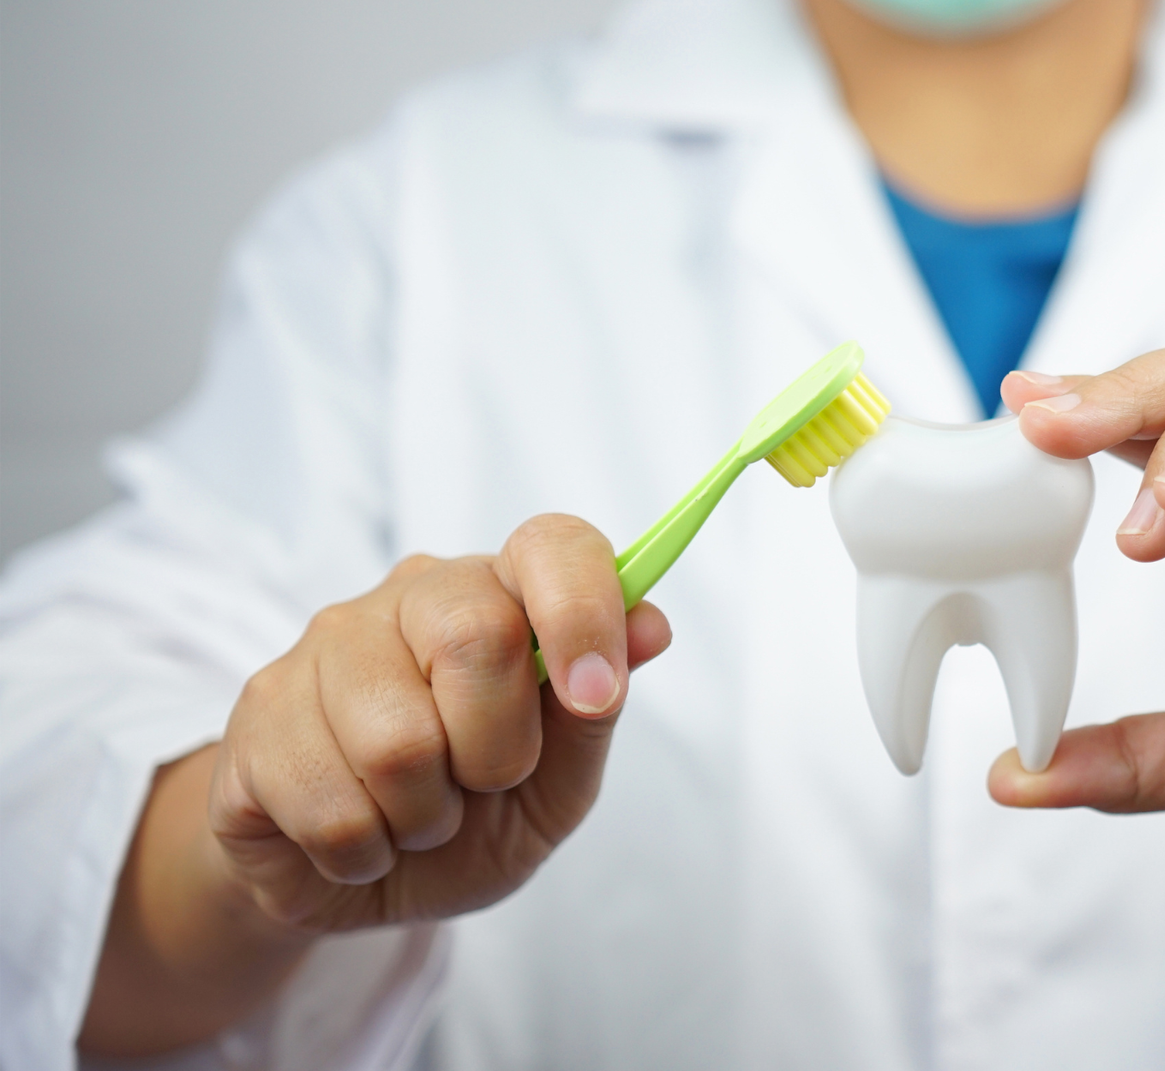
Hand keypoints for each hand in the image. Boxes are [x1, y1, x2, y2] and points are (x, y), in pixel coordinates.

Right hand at [213, 514, 669, 929]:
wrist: (358, 876)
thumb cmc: (474, 815)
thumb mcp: (560, 783)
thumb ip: (599, 707)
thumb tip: (652, 624)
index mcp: (500, 593)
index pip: (550, 545)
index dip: (583, 612)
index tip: (597, 695)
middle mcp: (408, 596)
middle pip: (475, 635)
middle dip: (499, 749)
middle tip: (485, 783)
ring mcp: (321, 647)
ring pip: (396, 742)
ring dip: (428, 816)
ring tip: (418, 815)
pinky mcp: (256, 716)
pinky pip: (331, 808)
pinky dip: (365, 852)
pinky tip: (361, 836)